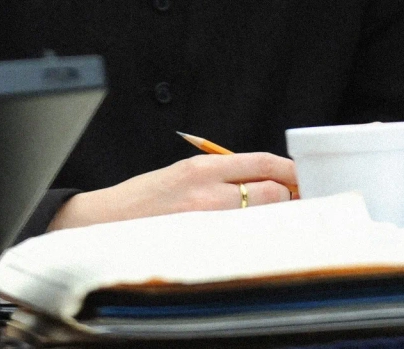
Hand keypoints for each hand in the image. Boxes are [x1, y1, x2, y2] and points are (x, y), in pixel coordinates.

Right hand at [48, 152, 298, 230]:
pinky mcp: (196, 241)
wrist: (101, 223)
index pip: (263, 162)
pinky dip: (253, 238)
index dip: (290, 171)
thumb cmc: (145, 199)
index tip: (302, 178)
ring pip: (260, 216)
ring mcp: (202, 218)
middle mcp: (205, 190)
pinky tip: (255, 240)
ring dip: (274, 219)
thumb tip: (266, 181)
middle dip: (289, 198)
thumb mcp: (183, 173)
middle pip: (271, 191)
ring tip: (277, 221)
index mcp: (203, 167)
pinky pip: (240, 239)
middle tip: (296, 204)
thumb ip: (222, 175)